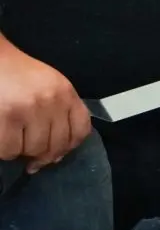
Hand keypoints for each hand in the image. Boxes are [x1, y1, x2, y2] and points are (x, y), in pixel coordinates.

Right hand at [0, 41, 91, 172]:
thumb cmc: (15, 73)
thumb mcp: (48, 86)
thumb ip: (58, 112)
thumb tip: (56, 155)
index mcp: (66, 92)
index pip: (81, 130)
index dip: (69, 146)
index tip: (56, 152)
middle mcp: (53, 100)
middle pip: (57, 145)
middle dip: (42, 153)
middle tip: (28, 149)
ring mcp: (31, 108)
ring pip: (34, 149)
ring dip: (22, 151)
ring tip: (13, 137)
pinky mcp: (8, 115)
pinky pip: (11, 149)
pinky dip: (6, 150)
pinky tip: (3, 137)